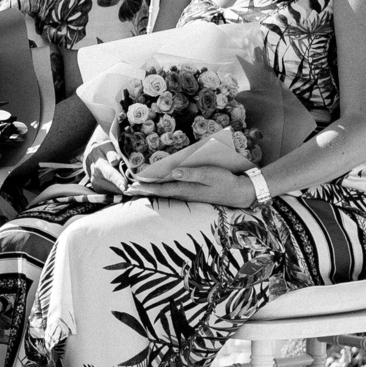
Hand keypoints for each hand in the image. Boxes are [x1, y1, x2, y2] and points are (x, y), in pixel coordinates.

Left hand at [130, 165, 256, 207]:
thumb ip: (192, 174)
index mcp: (186, 189)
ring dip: (151, 190)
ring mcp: (188, 194)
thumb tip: (174, 172)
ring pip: (165, 192)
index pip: (161, 188)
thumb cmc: (224, 181)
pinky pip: (173, 191)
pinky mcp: (193, 193)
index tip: (131, 186)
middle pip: (160, 192)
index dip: (145, 187)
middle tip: (127, 190)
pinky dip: (162, 188)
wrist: (238, 192)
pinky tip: (158, 186)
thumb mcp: (210, 174)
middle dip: (143, 190)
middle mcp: (184, 193)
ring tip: (138, 188)